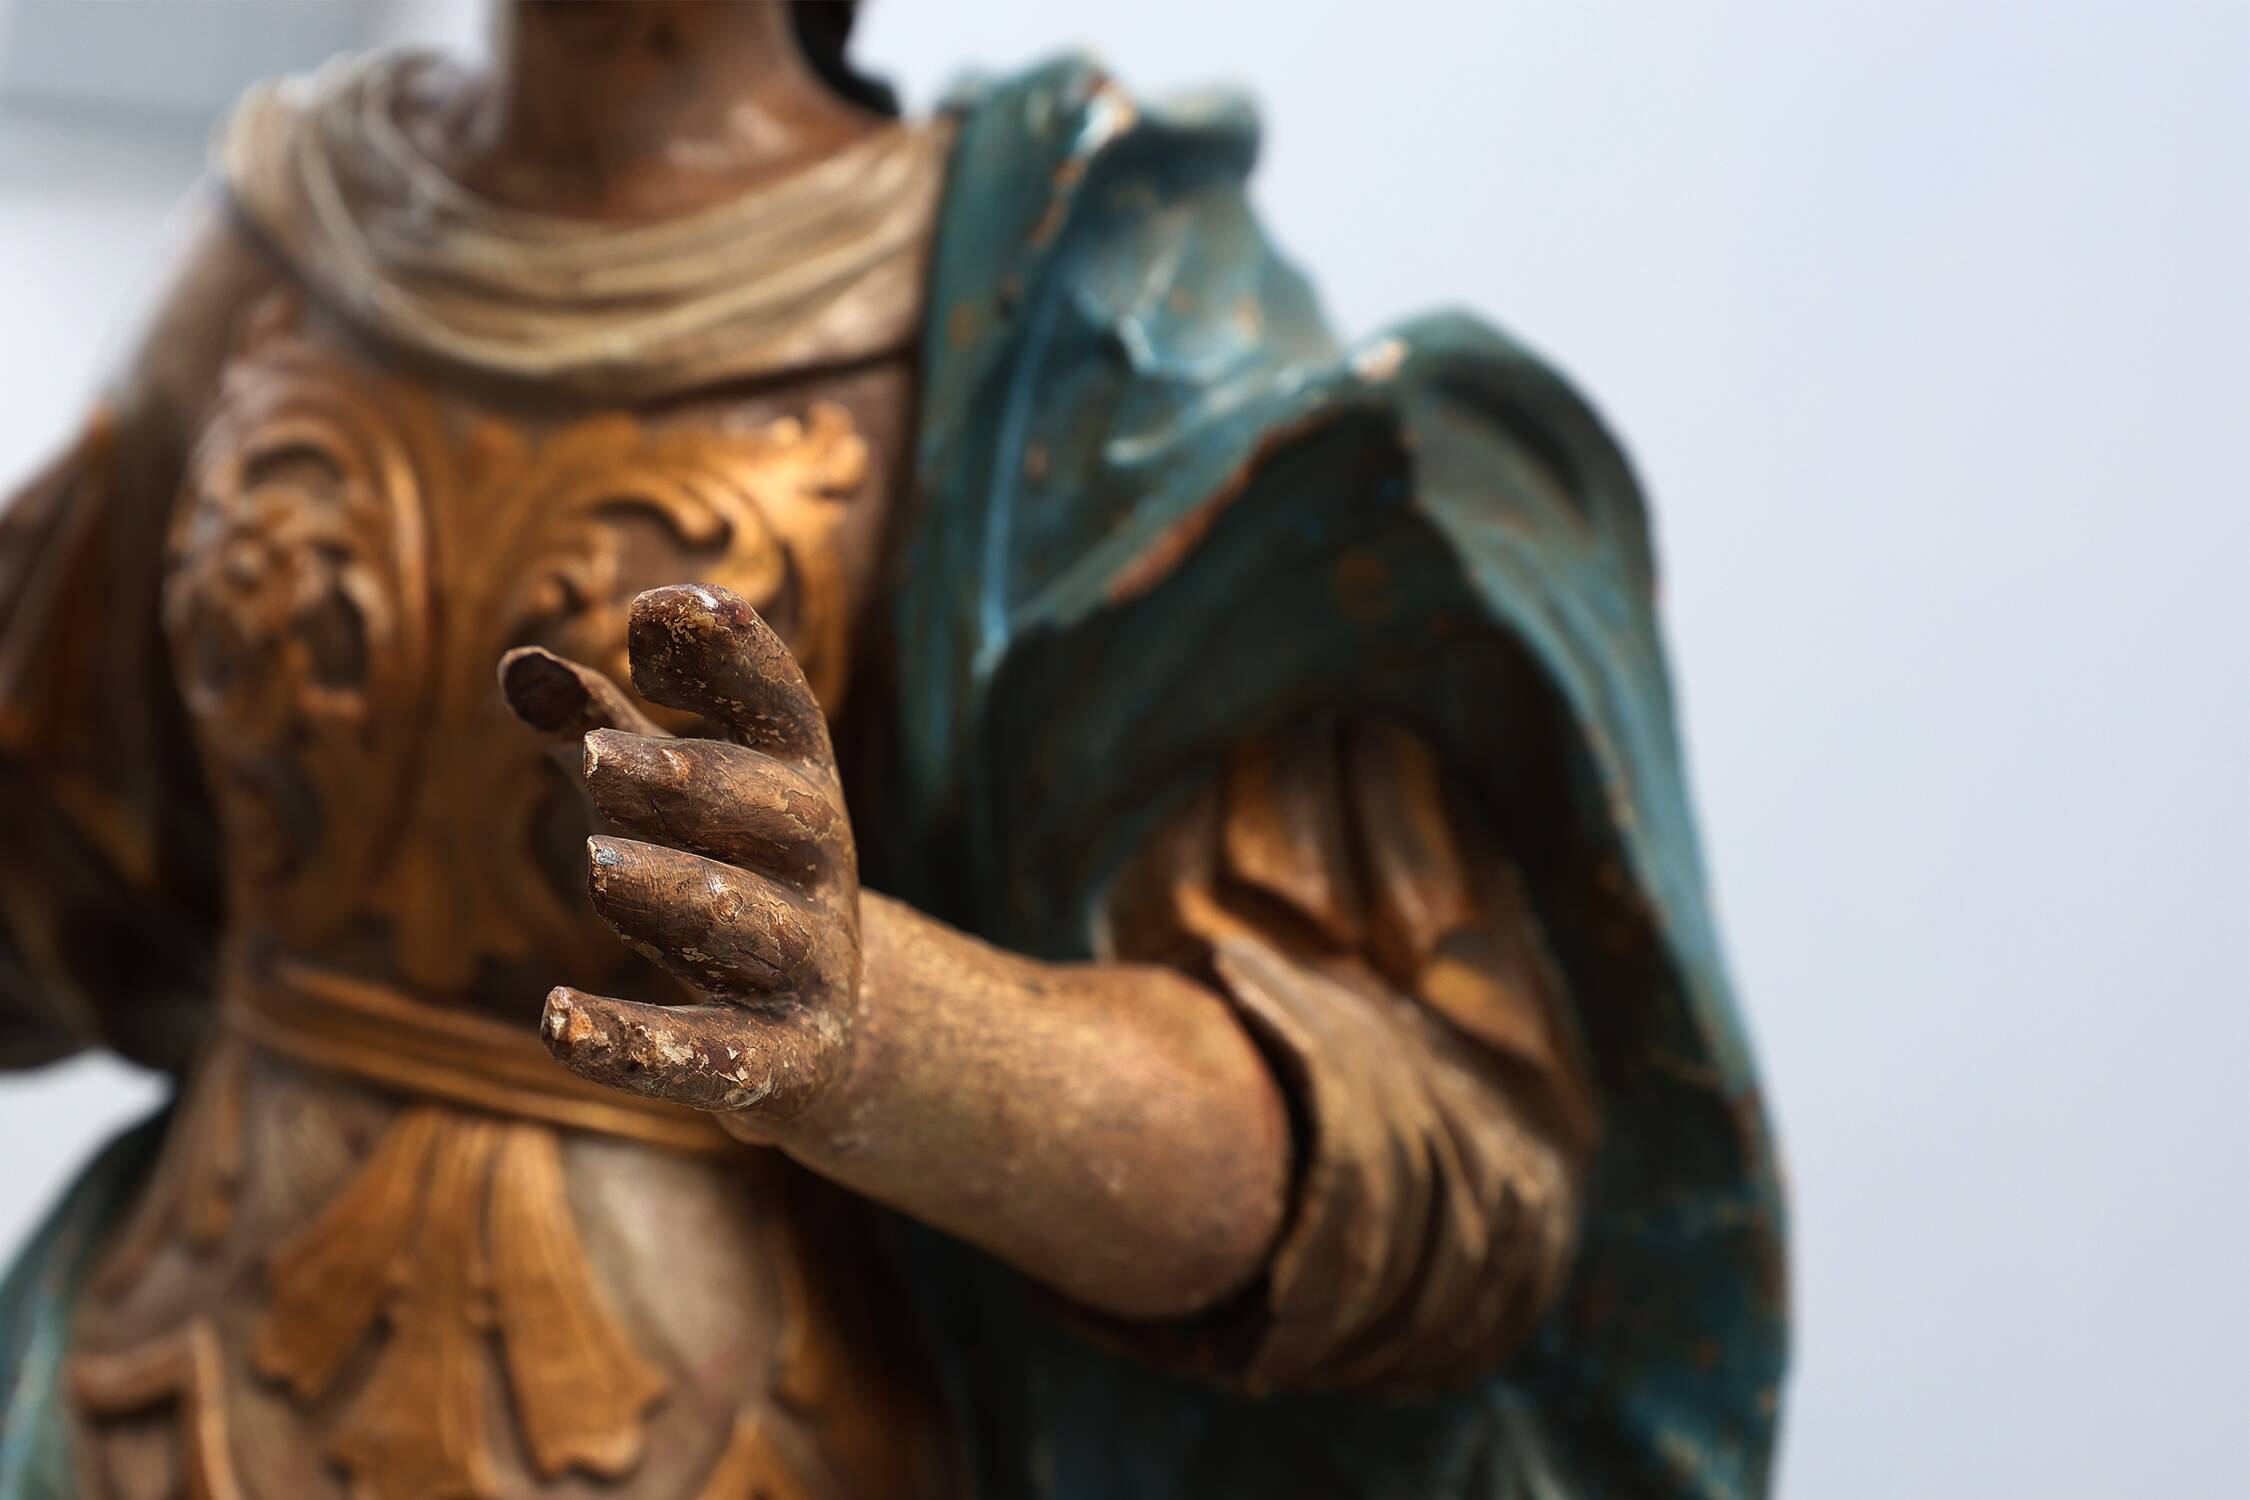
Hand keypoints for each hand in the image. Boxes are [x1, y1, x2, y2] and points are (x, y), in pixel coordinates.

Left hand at [497, 584, 855, 1134]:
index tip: (652, 613)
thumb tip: (517, 664)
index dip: (730, 654)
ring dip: (676, 893)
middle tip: (598, 759)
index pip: (780, 702)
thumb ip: (602, 728)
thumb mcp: (673, 798)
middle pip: (768, 812)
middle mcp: (817, 864)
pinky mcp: (781, 1062)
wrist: (823, 1029)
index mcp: (796, 780)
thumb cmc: (724, 871)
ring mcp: (808, 963)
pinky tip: (555, 1022)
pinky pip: (709, 1056)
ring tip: (598, 868)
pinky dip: (634, 1043)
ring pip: (745, 924)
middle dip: (690, 783)